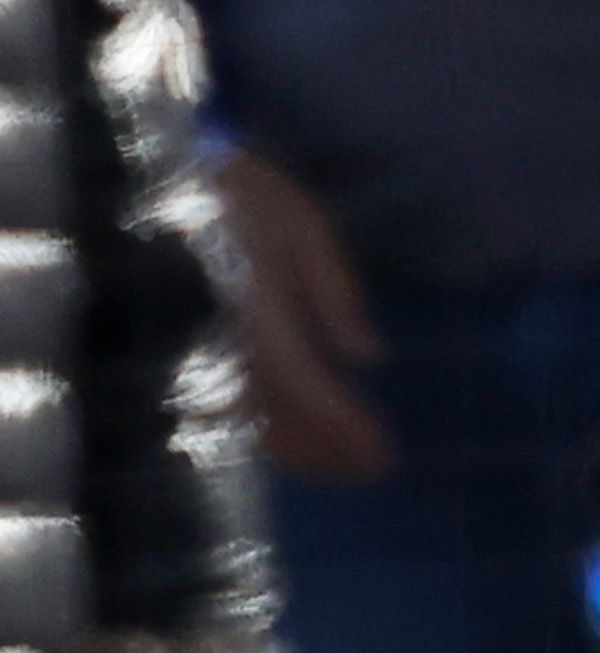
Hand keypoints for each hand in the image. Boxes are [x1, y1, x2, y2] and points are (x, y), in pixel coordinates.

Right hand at [213, 147, 391, 485]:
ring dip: (296, 450)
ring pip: (248, 423)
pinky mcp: (183, 352)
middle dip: (324, 451)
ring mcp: (199, 353)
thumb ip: (336, 295)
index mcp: (260, 314)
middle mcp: (225, 346)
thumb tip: (371, 359)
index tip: (381, 459)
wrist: (164, 181)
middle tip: (368, 471)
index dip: (344, 429)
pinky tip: (289, 440)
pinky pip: (225, 406)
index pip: (308, 389)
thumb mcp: (305, 229)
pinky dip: (260, 431)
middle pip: (276, 421)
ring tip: (342, 464)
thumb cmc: (245, 198)